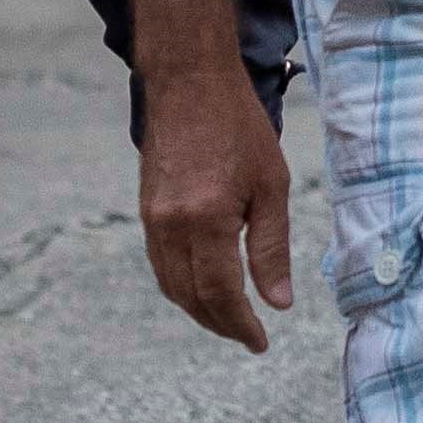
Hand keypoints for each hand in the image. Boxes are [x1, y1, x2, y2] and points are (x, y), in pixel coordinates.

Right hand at [138, 75, 298, 352]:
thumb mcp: (270, 185)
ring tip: (230, 318)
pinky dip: (181, 285)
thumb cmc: (238, 126)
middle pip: (190, 298)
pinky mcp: (146, 209)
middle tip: (249, 336)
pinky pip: (160, 263)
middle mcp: (170, 226)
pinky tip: (204, 284)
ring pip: (170, 285)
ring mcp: (152, 219)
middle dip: (220, 324)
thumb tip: (277, 302)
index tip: (261, 341)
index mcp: (206, 221)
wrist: (188, 81)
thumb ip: (271, 248)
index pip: (221, 294)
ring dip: (198, 309)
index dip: (241, 325)